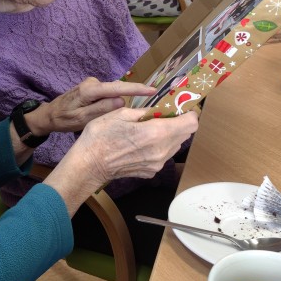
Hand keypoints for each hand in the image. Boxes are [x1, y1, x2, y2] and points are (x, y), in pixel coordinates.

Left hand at [25, 77, 155, 136]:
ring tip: (137, 111)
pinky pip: (108, 94)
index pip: (118, 88)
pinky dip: (115, 101)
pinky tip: (120, 110)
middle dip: (134, 94)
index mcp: (90, 90)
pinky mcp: (93, 88)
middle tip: (151, 103)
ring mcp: (93, 84)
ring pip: (113, 92)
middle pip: (118, 88)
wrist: (49, 115)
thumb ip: (101, 109)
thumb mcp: (82, 119)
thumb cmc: (64, 119)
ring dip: (123, 100)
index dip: (136, 89)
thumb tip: (122, 101)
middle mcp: (93, 83)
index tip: (153, 90)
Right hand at [45, 108, 198, 214]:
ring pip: (174, 146)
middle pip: (184, 135)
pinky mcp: (150, 172)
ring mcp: (157, 164)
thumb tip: (159, 109)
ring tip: (149, 129)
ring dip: (168, 135)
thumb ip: (145, 111)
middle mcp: (161, 150)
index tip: (180, 108)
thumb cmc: (101, 136)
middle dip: (178, 123)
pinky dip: (157, 147)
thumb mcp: (121, 113)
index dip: (189, 113)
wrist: (89, 165)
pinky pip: (162, 156)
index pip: (190, 123)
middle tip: (163, 115)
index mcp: (156, 132)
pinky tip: (140, 143)